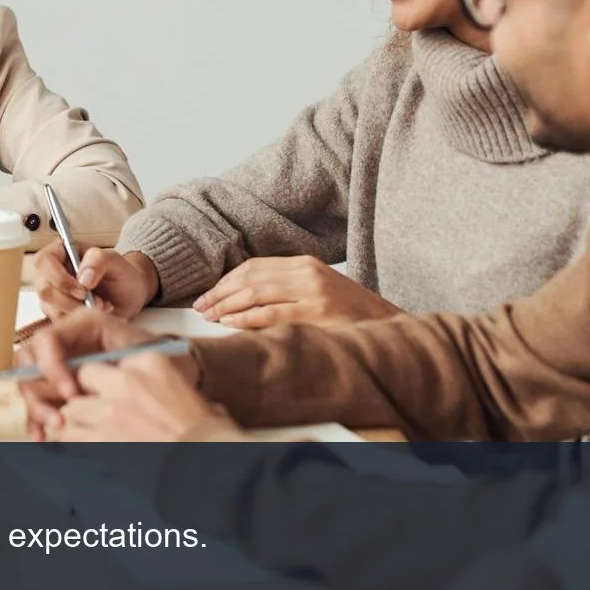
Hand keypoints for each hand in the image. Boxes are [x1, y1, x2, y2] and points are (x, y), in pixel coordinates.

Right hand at [15, 307, 171, 439]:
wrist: (172, 372)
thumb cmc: (159, 359)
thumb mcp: (142, 353)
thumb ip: (111, 362)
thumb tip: (80, 382)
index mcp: (80, 325)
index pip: (47, 340)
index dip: (52, 367)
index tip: (72, 394)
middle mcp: (64, 342)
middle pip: (29, 363)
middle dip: (39, 393)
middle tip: (59, 419)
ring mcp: (59, 364)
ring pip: (30, 384)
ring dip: (36, 409)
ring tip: (55, 429)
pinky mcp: (59, 387)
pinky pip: (38, 402)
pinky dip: (37, 420)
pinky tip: (42, 436)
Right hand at [32, 243, 158, 319]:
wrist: (129, 296)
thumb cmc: (120, 274)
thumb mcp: (115, 261)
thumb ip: (98, 260)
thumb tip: (83, 277)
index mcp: (60, 252)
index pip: (44, 261)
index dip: (59, 277)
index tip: (83, 289)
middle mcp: (51, 273)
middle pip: (44, 289)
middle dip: (71, 300)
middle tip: (96, 301)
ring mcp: (52, 294)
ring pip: (50, 308)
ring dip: (78, 311)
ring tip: (101, 306)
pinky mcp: (57, 313)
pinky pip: (59, 322)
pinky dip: (80, 321)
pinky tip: (96, 314)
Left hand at [56, 354, 241, 442]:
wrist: (208, 468)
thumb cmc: (211, 438)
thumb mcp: (200, 401)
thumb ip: (184, 397)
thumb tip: (206, 409)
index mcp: (152, 363)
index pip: (114, 362)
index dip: (112, 381)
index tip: (116, 395)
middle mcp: (126, 379)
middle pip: (86, 376)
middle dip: (86, 395)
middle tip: (95, 413)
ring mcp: (110, 407)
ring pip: (72, 406)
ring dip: (76, 420)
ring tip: (87, 433)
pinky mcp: (99, 435)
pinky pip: (68, 433)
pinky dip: (70, 441)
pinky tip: (79, 448)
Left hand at [192, 255, 400, 328]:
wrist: (388, 325)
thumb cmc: (349, 313)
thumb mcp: (317, 290)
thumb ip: (286, 288)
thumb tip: (242, 298)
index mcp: (304, 263)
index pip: (254, 266)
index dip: (226, 280)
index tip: (207, 294)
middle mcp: (307, 273)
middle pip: (250, 278)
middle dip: (220, 292)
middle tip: (200, 306)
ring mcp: (313, 292)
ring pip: (257, 293)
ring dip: (228, 305)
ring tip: (209, 316)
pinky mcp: (317, 312)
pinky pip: (272, 313)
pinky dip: (247, 317)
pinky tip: (231, 323)